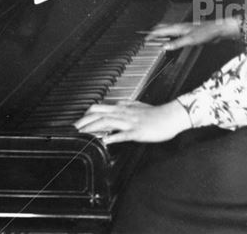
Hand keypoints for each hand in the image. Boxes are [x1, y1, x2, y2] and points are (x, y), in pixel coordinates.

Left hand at [74, 100, 188, 144]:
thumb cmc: (158, 113)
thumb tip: (118, 104)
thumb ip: (128, 105)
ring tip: (82, 134)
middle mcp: (125, 113)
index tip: (78, 122)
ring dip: (93, 127)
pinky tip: (104, 142)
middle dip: (85, 121)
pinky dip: (112, 137)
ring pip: (107, 122)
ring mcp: (131, 122)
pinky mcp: (138, 132)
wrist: (172, 116)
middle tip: (73, 129)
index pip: (101, 108)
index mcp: (124, 108)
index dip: (87, 115)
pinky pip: (123, 134)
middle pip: (100, 114)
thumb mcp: (140, 106)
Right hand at [146, 18, 237, 50]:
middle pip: (164, 27)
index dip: (152, 35)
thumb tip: (164, 47)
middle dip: (155, 31)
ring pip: (170, 30)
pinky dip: (170, 36)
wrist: (218, 30)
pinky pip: (176, 34)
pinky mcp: (190, 32)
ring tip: (156, 37)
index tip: (144, 40)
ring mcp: (185, 29)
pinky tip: (172, 40)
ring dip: (162, 33)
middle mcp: (180, 27)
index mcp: (178, 27)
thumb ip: (177, 43)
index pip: (161, 30)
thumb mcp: (190, 40)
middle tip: (147, 36)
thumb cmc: (207, 32)